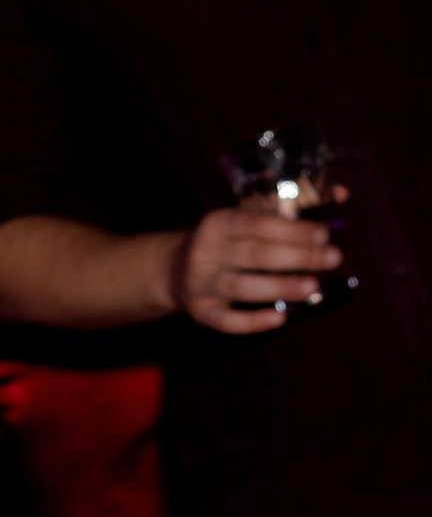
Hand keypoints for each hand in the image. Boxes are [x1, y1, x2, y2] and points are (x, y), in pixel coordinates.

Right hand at [169, 201, 339, 336]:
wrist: (175, 269)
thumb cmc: (225, 241)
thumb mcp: (244, 217)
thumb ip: (285, 208)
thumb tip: (341, 194)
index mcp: (218, 222)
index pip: (257, 224)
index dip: (291, 230)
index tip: (323, 234)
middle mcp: (205, 252)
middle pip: (254, 255)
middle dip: (296, 257)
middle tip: (332, 259)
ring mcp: (201, 284)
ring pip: (242, 287)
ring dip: (280, 287)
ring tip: (314, 287)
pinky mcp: (200, 311)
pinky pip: (226, 321)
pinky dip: (252, 322)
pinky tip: (280, 319)